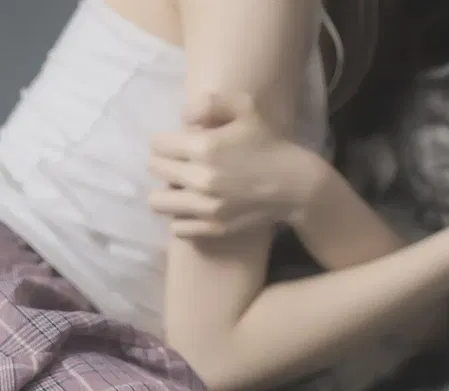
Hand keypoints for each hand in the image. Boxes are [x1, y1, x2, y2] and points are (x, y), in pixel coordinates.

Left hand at [147, 91, 325, 237]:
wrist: (293, 186)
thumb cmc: (268, 143)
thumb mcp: (245, 108)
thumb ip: (209, 103)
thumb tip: (182, 117)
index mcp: (203, 147)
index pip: (158, 145)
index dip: (165, 141)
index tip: (176, 143)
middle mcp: (199, 179)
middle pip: (155, 171)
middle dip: (163, 163)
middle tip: (179, 163)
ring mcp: (205, 208)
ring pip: (158, 202)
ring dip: (166, 192)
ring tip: (181, 187)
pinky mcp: (212, 228)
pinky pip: (176, 228)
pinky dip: (179, 217)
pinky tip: (192, 208)